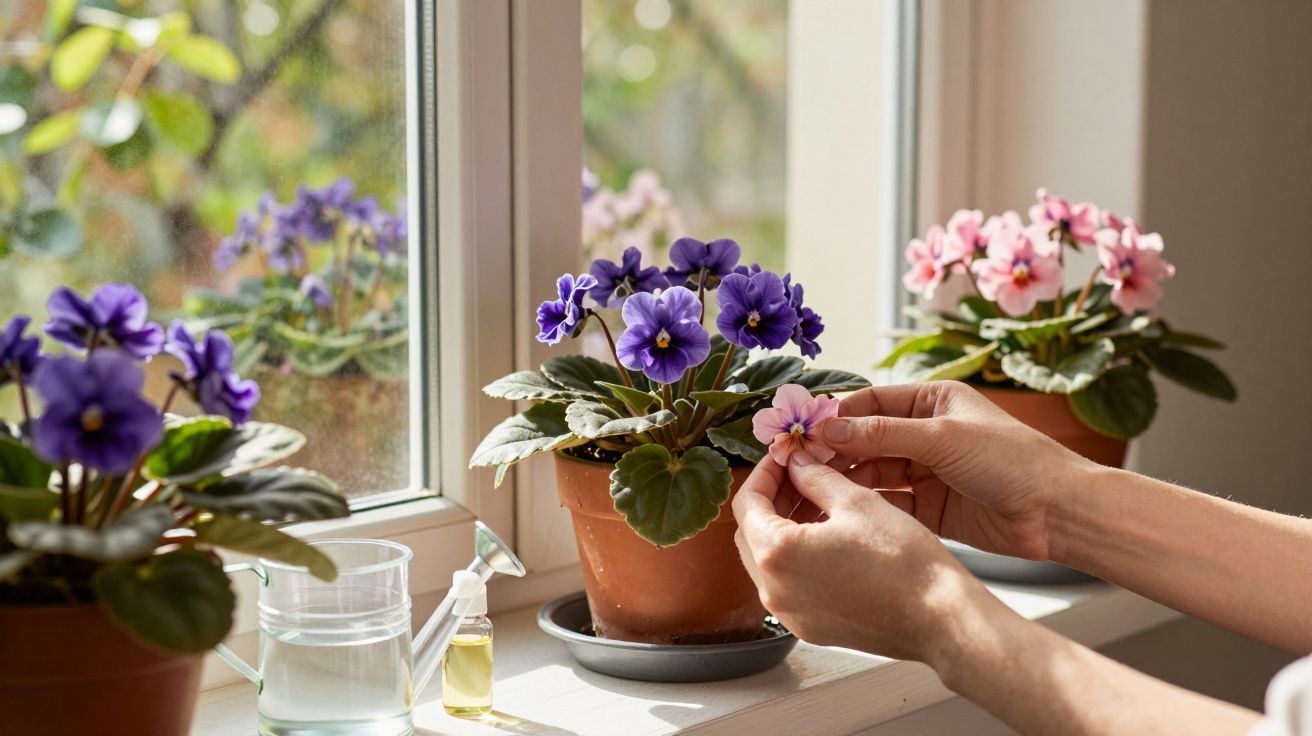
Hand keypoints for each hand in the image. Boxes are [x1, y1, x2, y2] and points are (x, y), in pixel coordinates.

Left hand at [731, 454, 1007, 662]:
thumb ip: (814, 478)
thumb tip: (797, 464)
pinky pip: (789, 584)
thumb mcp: (856, 501)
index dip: (763, 472)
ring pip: (769, 560)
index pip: (747, 503)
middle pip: (751, 533)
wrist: (941, 619)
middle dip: (771, 498)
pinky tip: (827, 535)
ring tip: (816, 500)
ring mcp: (791, 614)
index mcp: (776, 555)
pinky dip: (797, 556)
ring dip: (783, 527)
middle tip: (798, 473)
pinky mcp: (811, 628)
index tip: (783, 456)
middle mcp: (774, 591)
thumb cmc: (904, 562)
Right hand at [819, 382, 1098, 559]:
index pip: (870, 403)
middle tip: (798, 467)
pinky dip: (866, 507)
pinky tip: (841, 512)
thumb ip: (882, 434)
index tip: (802, 432)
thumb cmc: (1011, 461)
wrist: (1058, 513)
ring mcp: (927, 472)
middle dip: (834, 452)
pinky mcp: (930, 509)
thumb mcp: (941, 438)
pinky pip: (888, 503)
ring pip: (873, 473)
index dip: (836, 417)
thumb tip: (827, 430)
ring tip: (811, 492)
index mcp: (932, 402)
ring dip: (845, 481)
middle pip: (866, 440)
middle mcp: (926, 434)